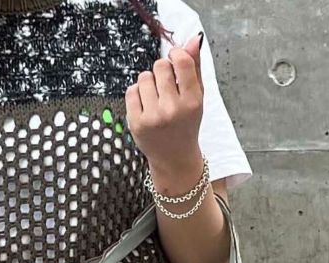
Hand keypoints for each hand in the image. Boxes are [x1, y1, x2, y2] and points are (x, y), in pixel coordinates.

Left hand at [126, 33, 205, 185]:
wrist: (174, 159)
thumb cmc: (186, 124)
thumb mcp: (197, 97)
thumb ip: (194, 68)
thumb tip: (192, 39)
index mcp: (192, 102)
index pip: (181, 61)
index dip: (175, 55)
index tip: (175, 61)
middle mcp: (172, 110)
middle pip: (160, 66)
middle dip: (162, 72)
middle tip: (166, 87)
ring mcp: (152, 117)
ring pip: (144, 77)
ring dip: (149, 83)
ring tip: (156, 98)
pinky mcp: (136, 123)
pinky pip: (131, 91)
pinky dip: (137, 94)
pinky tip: (146, 105)